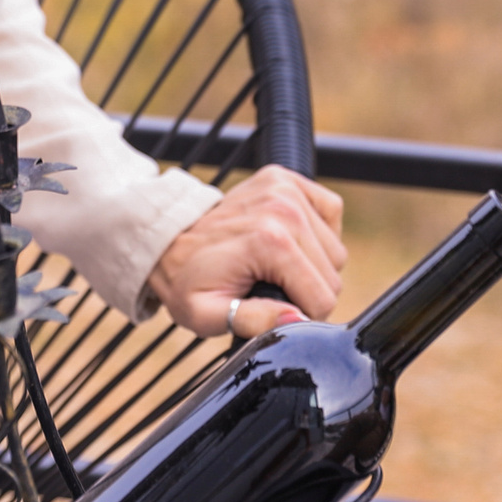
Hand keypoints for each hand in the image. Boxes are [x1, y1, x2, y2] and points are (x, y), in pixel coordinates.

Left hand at [146, 166, 346, 338]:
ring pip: (335, 250)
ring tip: (273, 265)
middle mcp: (284, 209)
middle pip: (332, 276)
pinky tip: (290, 241)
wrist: (167, 238)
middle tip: (268, 287)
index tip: (270, 308)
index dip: (301, 316)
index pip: (322, 298)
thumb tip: (297, 320)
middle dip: (306, 291)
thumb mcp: (206, 315)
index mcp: (269, 242)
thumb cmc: (186, 280)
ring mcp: (287, 189)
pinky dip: (318, 232)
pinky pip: (331, 212)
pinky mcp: (288, 179)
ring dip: (311, 264)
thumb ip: (253, 322)